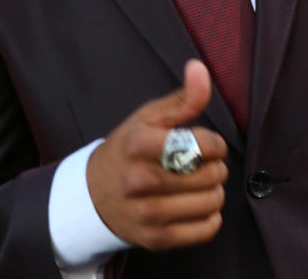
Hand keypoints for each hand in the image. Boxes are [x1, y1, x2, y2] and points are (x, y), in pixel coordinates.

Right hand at [86, 59, 228, 249]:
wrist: (93, 196)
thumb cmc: (128, 150)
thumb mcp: (149, 118)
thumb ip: (182, 97)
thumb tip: (200, 68)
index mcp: (139, 144)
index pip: (201, 145)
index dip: (214, 143)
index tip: (204, 144)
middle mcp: (140, 180)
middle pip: (210, 174)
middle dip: (215, 167)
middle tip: (201, 165)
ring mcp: (147, 213)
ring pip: (212, 202)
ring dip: (214, 192)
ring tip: (199, 185)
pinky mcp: (155, 239)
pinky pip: (206, 230)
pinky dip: (211, 218)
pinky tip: (198, 206)